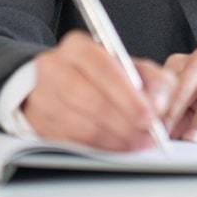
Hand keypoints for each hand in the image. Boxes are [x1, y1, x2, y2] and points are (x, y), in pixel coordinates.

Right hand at [22, 31, 172, 151]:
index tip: (149, 115)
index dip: (128, 95)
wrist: (60, 85)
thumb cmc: (102, 78)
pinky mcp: (38, 124)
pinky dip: (99, 150)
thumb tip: (158, 105)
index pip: (103, 68)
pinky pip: (71, 143)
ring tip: (136, 144)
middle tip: (147, 136)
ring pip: (80, 126)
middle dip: (124, 123)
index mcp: (78, 47)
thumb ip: (155, 81)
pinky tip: (117, 148)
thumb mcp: (132, 69)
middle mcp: (53, 68)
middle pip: (90, 99)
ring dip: (114, 140)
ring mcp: (41, 97)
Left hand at [161, 47, 196, 147]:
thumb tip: (163, 135)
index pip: (167, 83)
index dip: (159, 107)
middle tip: (169, 135)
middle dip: (177, 113)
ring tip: (195, 139)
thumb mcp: (194, 102)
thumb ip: (178, 116)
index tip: (153, 127)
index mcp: (184, 62)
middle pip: (188, 86)